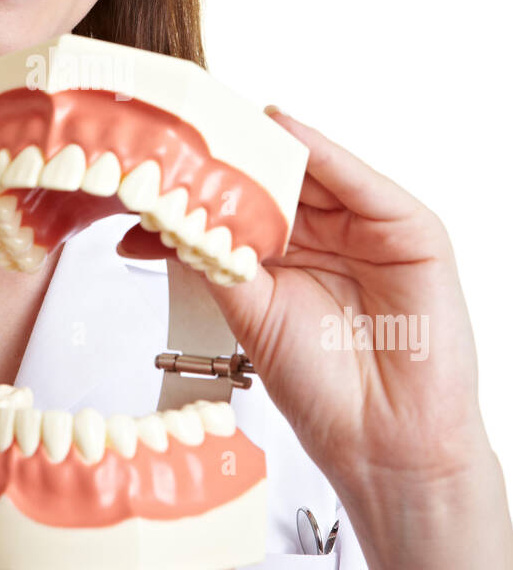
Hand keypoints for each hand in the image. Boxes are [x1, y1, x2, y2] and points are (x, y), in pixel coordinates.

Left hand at [188, 108, 489, 501]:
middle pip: (280, 180)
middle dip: (233, 160)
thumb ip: (217, 259)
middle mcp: (330, 238)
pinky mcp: (413, 233)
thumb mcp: (250, 312)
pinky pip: (364, 184)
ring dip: (272, 148)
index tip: (155, 169)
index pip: (245, 203)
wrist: (383, 442)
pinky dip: (326, 155)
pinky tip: (288, 134)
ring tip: (227, 127)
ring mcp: (371, 232)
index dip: (204, 186)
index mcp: (290, 257)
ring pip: (318, 173)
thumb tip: (166, 221)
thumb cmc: (325, 391)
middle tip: (187, 137)